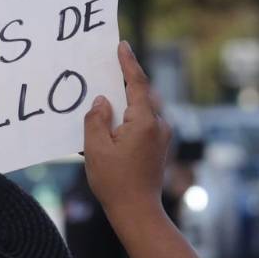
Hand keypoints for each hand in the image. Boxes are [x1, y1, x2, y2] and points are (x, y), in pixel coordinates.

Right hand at [84, 41, 171, 220]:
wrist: (138, 212)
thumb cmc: (115, 183)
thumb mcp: (96, 150)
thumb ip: (96, 120)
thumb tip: (102, 101)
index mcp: (145, 122)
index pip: (136, 84)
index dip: (128, 63)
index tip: (122, 45)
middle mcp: (158, 126)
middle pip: (141, 94)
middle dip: (126, 80)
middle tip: (110, 64)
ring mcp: (161, 137)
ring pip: (143, 109)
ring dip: (127, 101)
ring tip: (108, 94)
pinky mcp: (159, 147)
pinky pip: (144, 123)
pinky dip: (130, 117)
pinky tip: (114, 122)